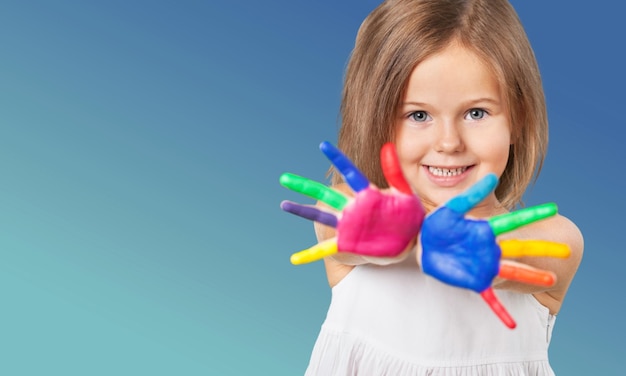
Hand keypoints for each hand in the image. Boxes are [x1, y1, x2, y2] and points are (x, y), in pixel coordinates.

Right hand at [280, 141, 424, 263]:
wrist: (405, 245)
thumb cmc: (407, 218)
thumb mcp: (406, 195)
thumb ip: (396, 173)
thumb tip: (387, 147)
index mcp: (367, 195)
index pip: (350, 173)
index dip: (337, 159)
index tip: (323, 145)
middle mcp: (351, 208)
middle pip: (324, 194)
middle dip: (304, 186)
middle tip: (284, 178)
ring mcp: (346, 226)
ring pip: (319, 216)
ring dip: (301, 211)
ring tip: (283, 204)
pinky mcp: (345, 243)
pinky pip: (324, 249)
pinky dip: (310, 254)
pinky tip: (295, 259)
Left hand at [420, 174, 570, 328]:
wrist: (426, 246)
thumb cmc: (440, 226)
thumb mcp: (453, 208)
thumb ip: (471, 195)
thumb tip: (491, 177)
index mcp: (486, 230)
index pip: (513, 221)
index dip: (532, 215)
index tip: (552, 208)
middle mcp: (491, 248)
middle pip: (521, 248)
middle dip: (542, 249)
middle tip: (567, 251)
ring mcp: (486, 266)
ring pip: (512, 271)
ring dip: (531, 276)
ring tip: (551, 279)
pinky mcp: (475, 281)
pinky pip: (489, 299)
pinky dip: (500, 311)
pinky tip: (511, 324)